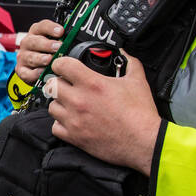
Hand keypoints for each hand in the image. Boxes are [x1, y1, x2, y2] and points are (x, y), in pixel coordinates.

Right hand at [14, 19, 64, 84]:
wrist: (39, 67)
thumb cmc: (50, 53)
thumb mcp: (56, 43)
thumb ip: (63, 40)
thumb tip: (77, 42)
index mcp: (36, 32)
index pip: (42, 26)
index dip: (51, 28)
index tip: (61, 31)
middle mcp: (28, 43)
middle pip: (35, 41)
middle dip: (47, 44)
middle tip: (58, 46)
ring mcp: (23, 57)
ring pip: (30, 57)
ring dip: (40, 58)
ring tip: (49, 60)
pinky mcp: (21, 70)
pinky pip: (26, 72)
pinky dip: (34, 73)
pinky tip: (42, 72)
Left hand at [47, 52, 159, 174]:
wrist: (143, 142)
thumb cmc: (140, 114)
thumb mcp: (138, 81)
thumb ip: (130, 63)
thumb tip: (124, 53)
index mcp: (93, 84)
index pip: (63, 65)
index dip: (61, 63)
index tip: (64, 66)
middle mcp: (79, 100)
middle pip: (52, 84)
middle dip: (58, 82)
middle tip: (67, 85)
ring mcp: (74, 120)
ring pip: (51, 106)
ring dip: (59, 103)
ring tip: (70, 104)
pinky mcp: (74, 137)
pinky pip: (55, 126)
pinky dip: (60, 123)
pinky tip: (71, 120)